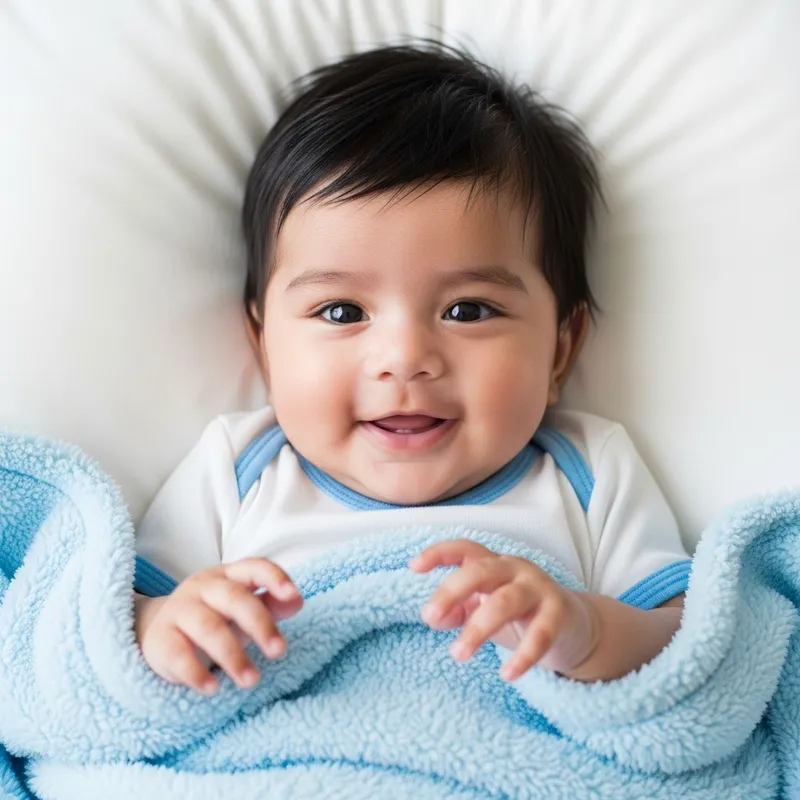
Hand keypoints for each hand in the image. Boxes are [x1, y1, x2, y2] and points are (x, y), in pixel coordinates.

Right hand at [135, 558, 302, 693]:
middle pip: (234, 599)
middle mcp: (203, 587)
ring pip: (208, 628)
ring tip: (252, 680)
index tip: (294, 595)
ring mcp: (179, 610)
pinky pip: (177, 654)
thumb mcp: (243, 610)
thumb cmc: (214, 617)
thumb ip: (271, 604)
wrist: (159, 631)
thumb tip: (297, 601)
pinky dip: (196, 673)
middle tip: (279, 651)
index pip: (253, 567)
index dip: (274, 578)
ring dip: (233, 655)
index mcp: (228, 575)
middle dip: (260, 624)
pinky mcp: (160, 639)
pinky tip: (213, 689)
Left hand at [410, 539, 596, 680]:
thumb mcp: (484, 608)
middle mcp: (515, 569)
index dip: (440, 553)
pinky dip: (523, 656)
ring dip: (478, 628)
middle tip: (428, 617)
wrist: (576, 626)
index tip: (414, 566)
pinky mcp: (560, 613)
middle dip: (452, 591)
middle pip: (481, 570)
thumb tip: (432, 617)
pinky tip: (507, 674)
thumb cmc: (519, 614)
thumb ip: (458, 610)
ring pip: (505, 601)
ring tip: (458, 654)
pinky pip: (540, 634)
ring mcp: (539, 588)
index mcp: (493, 564)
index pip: (464, 549)